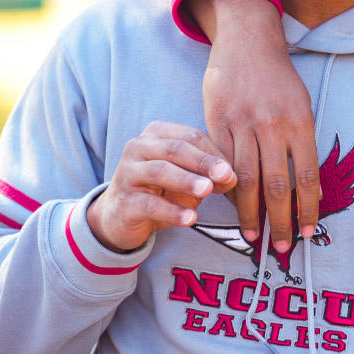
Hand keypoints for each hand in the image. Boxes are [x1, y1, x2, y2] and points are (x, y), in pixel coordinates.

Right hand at [87, 122, 234, 252]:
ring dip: (186, 180)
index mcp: (156, 133)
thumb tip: (232, 178)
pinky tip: (190, 219)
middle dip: (203, 162)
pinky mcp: (123, 201)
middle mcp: (138, 147)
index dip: (214, 152)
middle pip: (175, 149)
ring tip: (207, 190)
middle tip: (225, 174)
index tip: (232, 170)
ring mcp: (127, 173)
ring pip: (159, 171)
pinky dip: (172, 211)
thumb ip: (208, 174)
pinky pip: (150, 204)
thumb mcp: (187, 179)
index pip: (190, 136)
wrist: (121, 216)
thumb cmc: (160, 190)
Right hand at [191, 0, 321, 255]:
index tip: (308, 232)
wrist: (247, 43)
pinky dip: (229, 190)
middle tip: (281, 248)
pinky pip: (222, 164)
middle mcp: (272, 125)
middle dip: (279, 222)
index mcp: (300, 122)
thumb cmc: (279, 79)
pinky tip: (233, 207)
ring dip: (250, 214)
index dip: (308, 209)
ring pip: (245, 180)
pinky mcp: (217, 123)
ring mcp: (242, 124)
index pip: (307, 176)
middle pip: (275, 185)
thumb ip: (303, 145)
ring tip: (254, 237)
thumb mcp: (302, 107)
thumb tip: (308, 189)